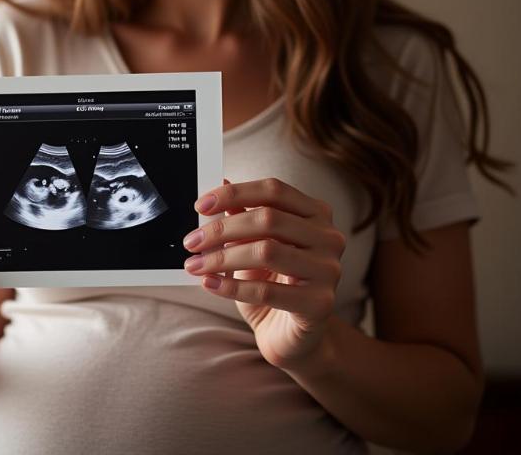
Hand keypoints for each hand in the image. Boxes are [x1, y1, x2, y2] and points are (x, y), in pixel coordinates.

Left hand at [182, 178, 345, 371]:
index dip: (234, 193)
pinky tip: (209, 284)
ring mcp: (328, 270)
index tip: (201, 206)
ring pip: (266, 252)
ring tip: (194, 264)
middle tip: (191, 241)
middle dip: (222, 229)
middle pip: (268, 219)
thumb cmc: (274, 283)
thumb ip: (243, 216)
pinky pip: (267, 291)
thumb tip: (221, 182)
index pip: (273, 190)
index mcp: (315, 213)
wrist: (295, 337)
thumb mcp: (255, 245)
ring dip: (222, 258)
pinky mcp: (320, 303)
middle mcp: (329, 237)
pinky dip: (231, 286)